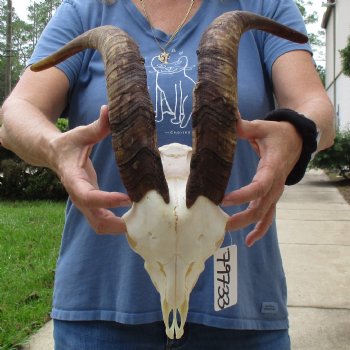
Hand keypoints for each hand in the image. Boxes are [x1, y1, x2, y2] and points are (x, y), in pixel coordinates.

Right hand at [49, 105, 130, 233]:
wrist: (53, 154)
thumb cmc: (68, 144)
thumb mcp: (81, 134)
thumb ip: (97, 126)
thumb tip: (110, 109)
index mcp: (73, 179)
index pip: (88, 196)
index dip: (107, 200)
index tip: (128, 199)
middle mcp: (78, 195)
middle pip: (95, 219)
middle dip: (117, 224)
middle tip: (141, 221)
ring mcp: (84, 202)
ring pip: (99, 224)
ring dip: (118, 227)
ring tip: (142, 222)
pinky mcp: (90, 204)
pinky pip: (102, 219)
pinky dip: (117, 222)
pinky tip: (135, 217)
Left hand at [223, 115, 301, 246]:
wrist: (299, 140)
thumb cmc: (280, 134)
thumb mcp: (264, 127)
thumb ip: (245, 126)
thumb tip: (228, 117)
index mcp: (272, 168)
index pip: (258, 187)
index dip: (242, 196)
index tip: (223, 200)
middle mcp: (276, 184)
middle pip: (260, 207)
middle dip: (241, 218)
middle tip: (221, 224)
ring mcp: (276, 192)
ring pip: (264, 215)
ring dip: (248, 226)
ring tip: (231, 234)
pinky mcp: (273, 195)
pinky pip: (268, 215)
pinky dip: (260, 229)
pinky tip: (249, 240)